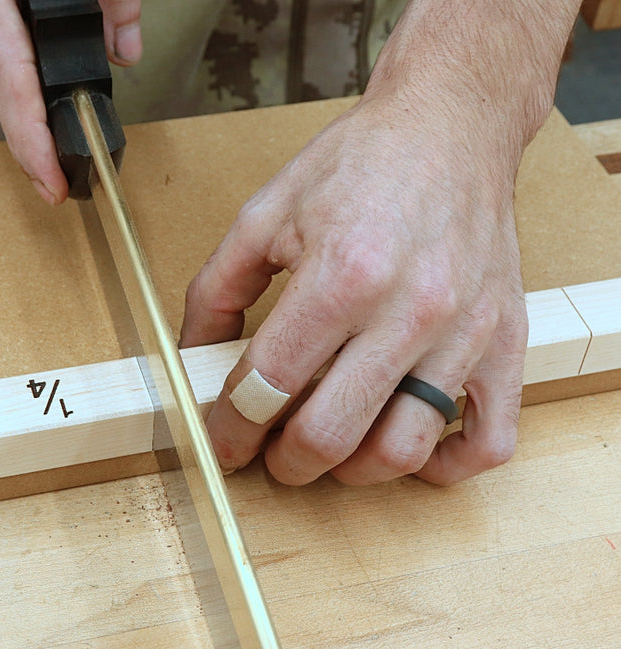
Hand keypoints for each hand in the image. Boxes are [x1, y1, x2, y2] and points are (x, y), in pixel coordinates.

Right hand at [0, 0, 142, 203]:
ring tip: (49, 45)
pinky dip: (15, 57)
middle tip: (60, 165)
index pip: (12, 84)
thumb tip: (126, 50)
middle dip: (40, 124)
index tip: (52, 184)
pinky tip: (26, 36)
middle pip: (8, 88)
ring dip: (31, 76)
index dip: (34, 145)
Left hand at [180, 93, 528, 486]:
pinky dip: (444, 466)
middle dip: (283, 461)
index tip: (225, 438)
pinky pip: (489, 442)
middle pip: (331, 435)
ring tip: (331, 444)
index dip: (232, 428)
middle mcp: (410, 311)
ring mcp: (466, 334)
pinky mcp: (507, 343)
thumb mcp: (266, 212)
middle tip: (271, 450)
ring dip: (352, 469)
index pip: (269, 385)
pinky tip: (406, 443)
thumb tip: (193, 356)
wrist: (452, 126)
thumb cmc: (362, 163)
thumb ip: (218, 289)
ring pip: (402, 451)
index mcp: (341, 274)